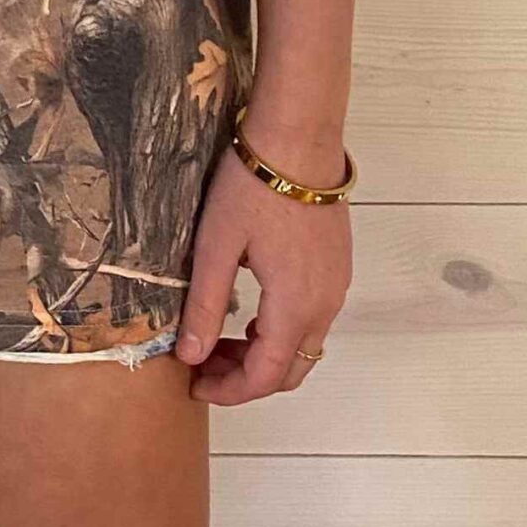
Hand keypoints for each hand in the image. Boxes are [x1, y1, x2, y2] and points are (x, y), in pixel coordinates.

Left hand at [172, 133, 351, 404]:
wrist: (297, 136)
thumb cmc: (253, 186)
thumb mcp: (217, 245)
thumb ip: (204, 304)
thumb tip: (190, 356)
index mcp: (295, 306)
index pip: (266, 376)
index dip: (230, 391)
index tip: (195, 384)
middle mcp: (325, 304)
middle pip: (291, 369)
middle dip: (247, 377)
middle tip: (204, 363)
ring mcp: (336, 284)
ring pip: (304, 345)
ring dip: (264, 353)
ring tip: (221, 337)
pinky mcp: (337, 265)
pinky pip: (312, 318)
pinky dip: (281, 329)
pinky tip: (251, 309)